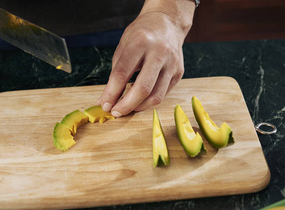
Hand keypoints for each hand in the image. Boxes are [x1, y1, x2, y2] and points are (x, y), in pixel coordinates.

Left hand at [98, 0, 195, 116]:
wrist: (168, 22)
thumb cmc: (141, 34)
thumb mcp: (124, 46)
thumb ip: (115, 74)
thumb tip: (105, 100)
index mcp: (141, 42)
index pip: (123, 73)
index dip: (112, 93)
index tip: (104, 105)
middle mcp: (159, 52)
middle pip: (143, 88)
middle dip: (126, 105)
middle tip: (115, 112)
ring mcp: (172, 63)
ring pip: (156, 96)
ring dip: (139, 107)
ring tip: (127, 108)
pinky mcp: (179, 72)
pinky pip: (163, 93)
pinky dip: (149, 100)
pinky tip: (140, 100)